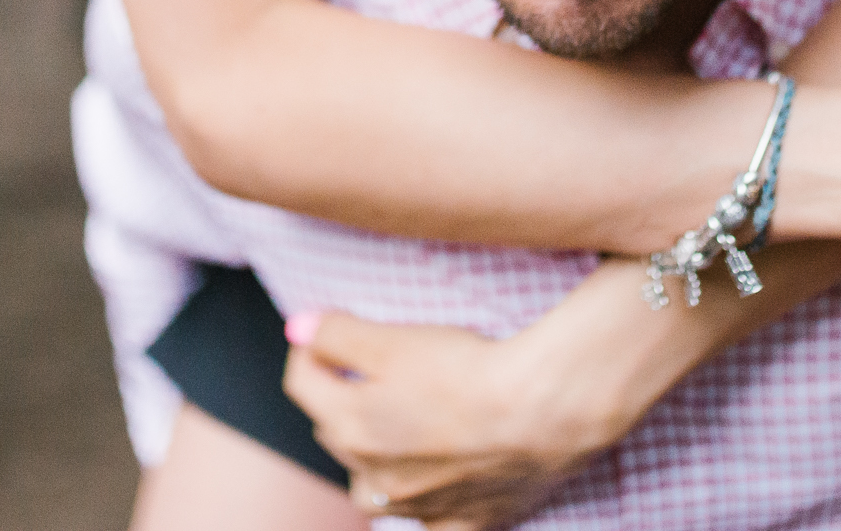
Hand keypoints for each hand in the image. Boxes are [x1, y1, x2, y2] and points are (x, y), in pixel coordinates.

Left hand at [282, 310, 613, 529]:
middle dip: (341, 402)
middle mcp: (375, 477)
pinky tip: (440, 479)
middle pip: (336, 434)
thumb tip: (299, 329)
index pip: (302, 383)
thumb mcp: (392, 338)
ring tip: (394, 432)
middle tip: (366, 373)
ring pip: (373, 488)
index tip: (324, 332)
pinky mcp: (465, 521)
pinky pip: (431, 520)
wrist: (541, 413)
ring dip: (373, 461)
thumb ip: (337, 334)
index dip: (311, 348)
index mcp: (349, 428)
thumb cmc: (468, 371)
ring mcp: (419, 506)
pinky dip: (427, 501)